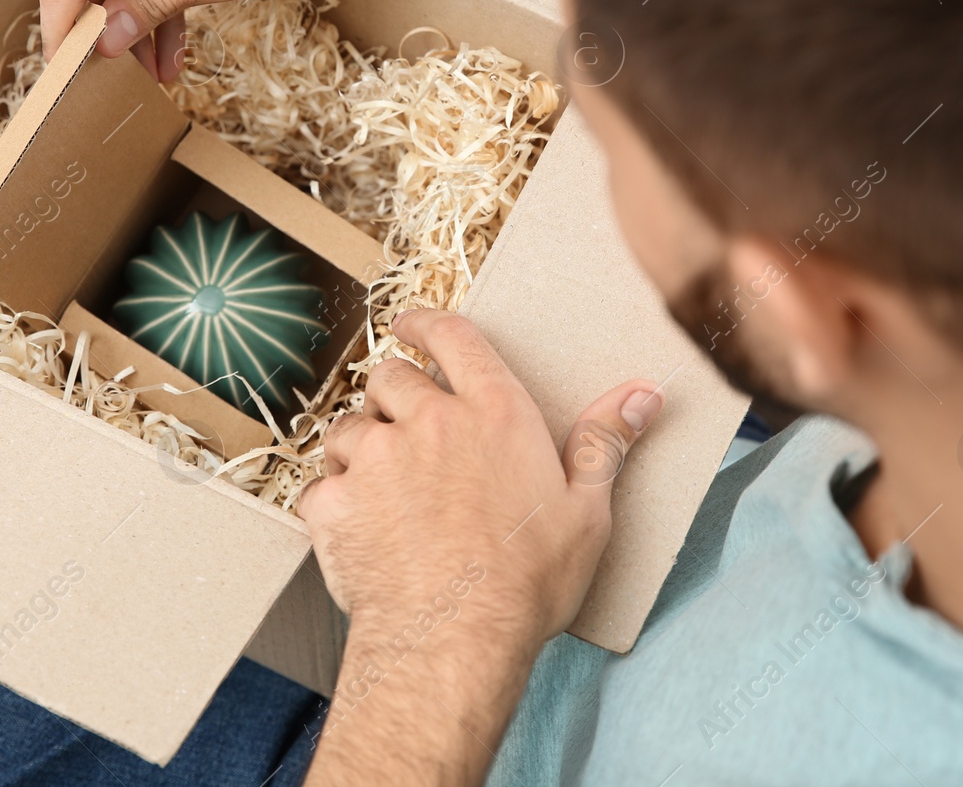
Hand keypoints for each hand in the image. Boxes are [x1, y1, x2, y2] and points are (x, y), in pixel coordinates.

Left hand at [297, 310, 663, 785]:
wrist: (454, 640)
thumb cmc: (526, 582)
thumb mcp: (586, 513)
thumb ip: (603, 444)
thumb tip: (641, 395)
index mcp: (493, 413)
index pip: (452, 337)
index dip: (425, 322)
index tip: (410, 323)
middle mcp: (429, 422)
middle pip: (390, 376)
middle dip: (393, 393)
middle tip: (404, 425)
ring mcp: (375, 458)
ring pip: (349, 426)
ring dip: (360, 446)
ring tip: (380, 483)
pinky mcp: (336, 500)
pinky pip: (321, 483)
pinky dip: (333, 498)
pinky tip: (355, 524)